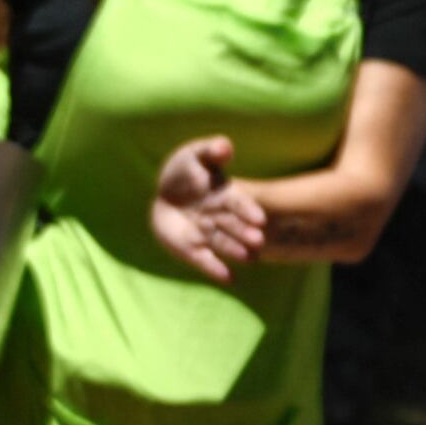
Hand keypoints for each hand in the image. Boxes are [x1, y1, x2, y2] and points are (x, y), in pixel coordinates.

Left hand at [148, 134, 266, 279]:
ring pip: (223, 243)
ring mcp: (206, 234)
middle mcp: (219, 217)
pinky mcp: (193, 250)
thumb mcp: (194, 155)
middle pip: (234, 225)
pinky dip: (216, 269)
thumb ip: (211, 151)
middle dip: (245, 233)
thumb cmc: (184, 171)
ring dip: (235, 250)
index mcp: (223, 195)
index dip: (248, 210)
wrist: (165, 195)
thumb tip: (225, 146)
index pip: (238, 203)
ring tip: (249, 257)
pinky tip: (229, 279)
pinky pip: (205, 260)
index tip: (260, 218)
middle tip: (258, 240)